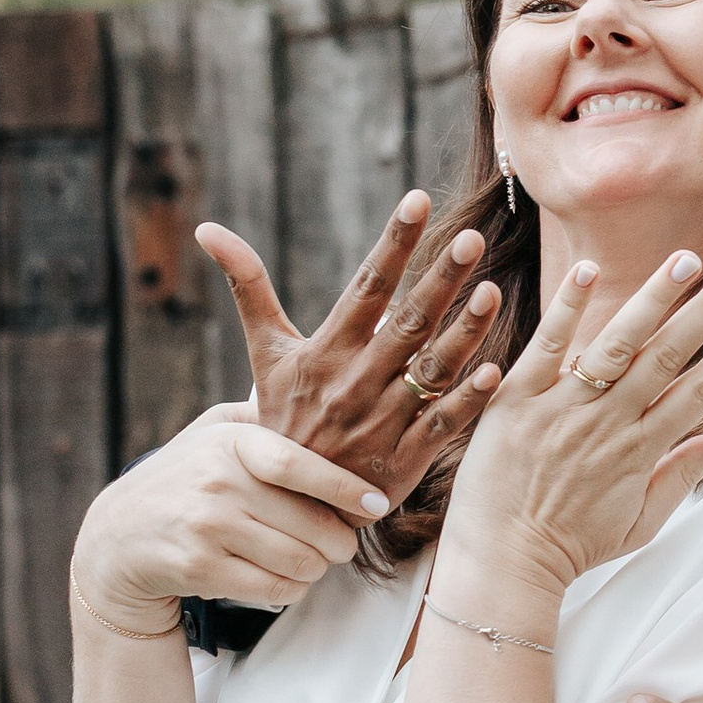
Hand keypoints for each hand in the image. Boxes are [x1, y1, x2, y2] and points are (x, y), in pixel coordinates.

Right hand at [73, 405, 389, 626]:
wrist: (118, 535)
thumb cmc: (184, 479)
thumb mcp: (213, 432)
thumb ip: (264, 417)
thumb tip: (335, 403)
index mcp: (231, 443)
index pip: (299, 464)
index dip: (344, 486)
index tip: (376, 502)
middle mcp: (218, 482)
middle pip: (312, 524)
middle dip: (340, 542)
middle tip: (340, 544)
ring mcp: (207, 527)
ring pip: (300, 561)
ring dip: (316, 568)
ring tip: (311, 559)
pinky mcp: (199, 568)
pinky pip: (275, 588)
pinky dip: (291, 588)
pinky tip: (282, 577)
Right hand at [196, 194, 504, 502]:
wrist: (280, 504)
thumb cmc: (279, 416)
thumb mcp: (265, 354)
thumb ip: (249, 288)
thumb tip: (208, 228)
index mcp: (326, 351)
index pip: (365, 287)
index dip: (393, 243)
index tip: (418, 199)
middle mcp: (356, 382)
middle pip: (405, 324)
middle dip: (439, 281)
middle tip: (472, 240)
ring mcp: (381, 422)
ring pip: (429, 372)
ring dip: (463, 334)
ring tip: (491, 294)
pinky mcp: (401, 461)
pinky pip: (439, 428)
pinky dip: (466, 402)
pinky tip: (494, 372)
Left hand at [434, 254, 702, 612]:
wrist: (503, 563)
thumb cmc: (570, 547)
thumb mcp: (641, 524)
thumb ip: (684, 475)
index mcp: (643, 450)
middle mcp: (610, 423)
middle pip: (670, 354)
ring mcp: (563, 409)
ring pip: (618, 343)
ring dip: (654, 298)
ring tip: (687, 259)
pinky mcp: (518, 401)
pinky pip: (547, 348)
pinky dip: (567, 308)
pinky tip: (589, 269)